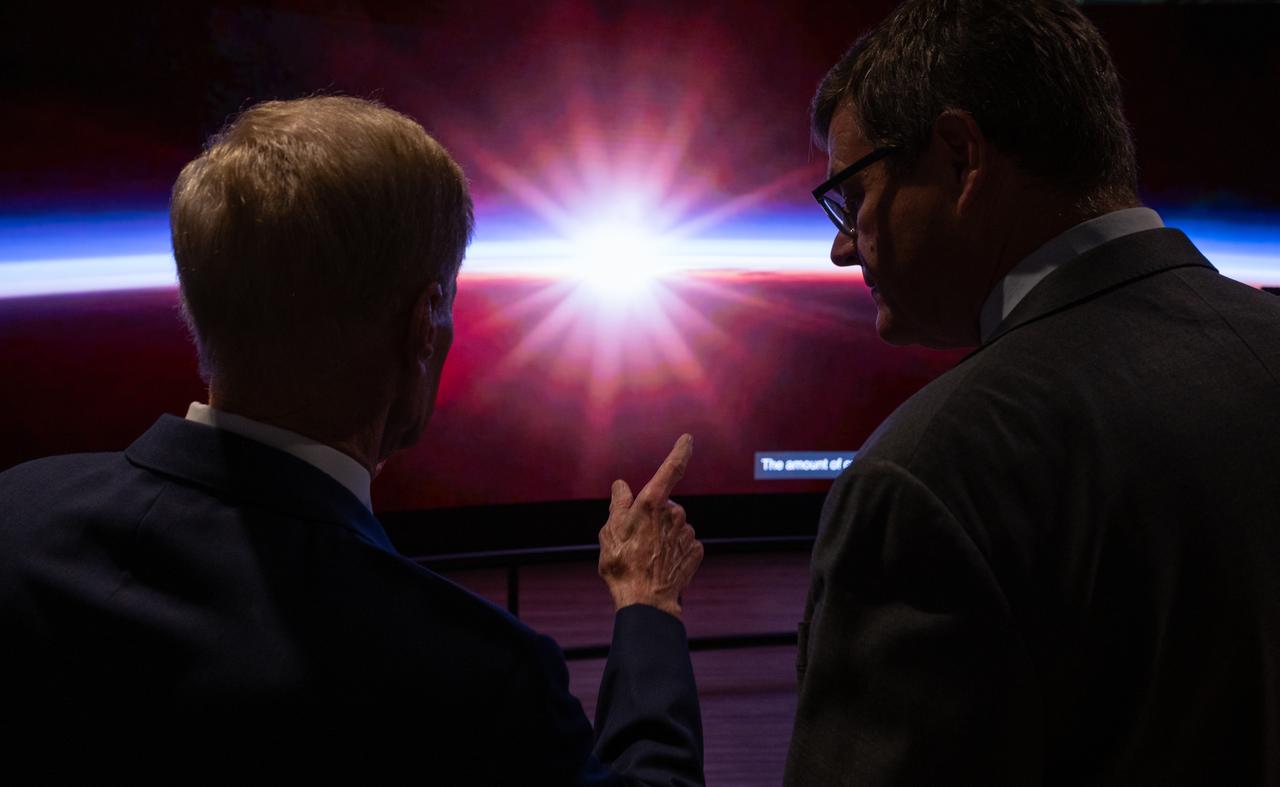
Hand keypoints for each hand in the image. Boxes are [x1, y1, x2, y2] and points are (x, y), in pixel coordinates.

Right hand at [598, 434, 704, 619]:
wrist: (645, 601)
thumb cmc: (622, 564)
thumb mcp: (610, 531)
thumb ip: (618, 504)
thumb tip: (621, 486)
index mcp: (652, 504)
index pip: (670, 470)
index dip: (680, 452)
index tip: (688, 439)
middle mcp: (674, 513)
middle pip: (665, 506)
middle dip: (653, 517)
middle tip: (635, 539)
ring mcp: (687, 533)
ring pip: (674, 525)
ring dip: (663, 535)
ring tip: (646, 556)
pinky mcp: (695, 550)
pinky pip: (683, 543)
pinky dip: (673, 550)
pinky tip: (661, 564)